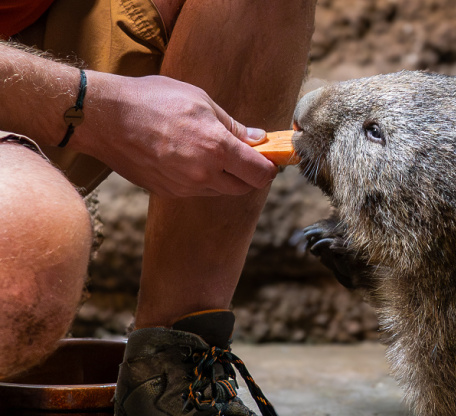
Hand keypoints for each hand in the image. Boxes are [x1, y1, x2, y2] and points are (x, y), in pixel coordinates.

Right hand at [73, 72, 277, 196]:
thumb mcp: (199, 101)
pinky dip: (201, 179)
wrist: (103, 117)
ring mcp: (184, 187)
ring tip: (208, 150)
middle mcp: (203, 174)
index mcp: (217, 149)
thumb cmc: (151, 100)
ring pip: (220, 190)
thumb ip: (233, 125)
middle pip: (244, 187)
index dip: (269, 167)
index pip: (261, 174)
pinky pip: (196, 190)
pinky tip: (186, 156)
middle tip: (242, 154)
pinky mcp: (167, 192)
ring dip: (224, 176)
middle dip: (248, 173)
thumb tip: (257, 139)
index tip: (268, 157)